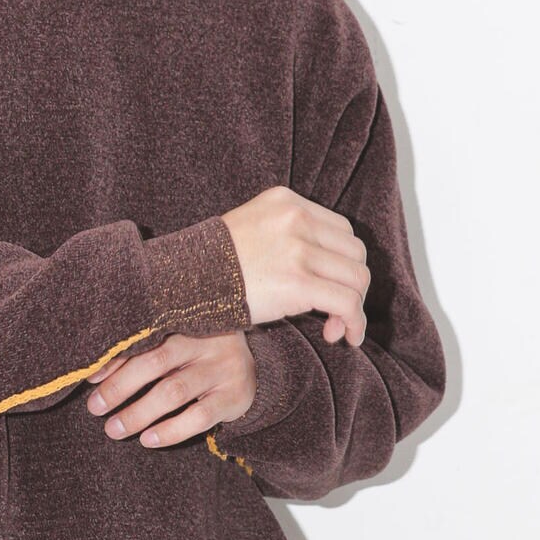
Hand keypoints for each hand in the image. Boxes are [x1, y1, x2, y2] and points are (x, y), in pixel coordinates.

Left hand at [83, 330, 256, 446]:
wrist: (256, 367)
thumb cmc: (198, 354)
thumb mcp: (174, 344)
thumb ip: (140, 352)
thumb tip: (94, 376)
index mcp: (183, 322)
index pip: (142, 338)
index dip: (114, 359)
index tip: (89, 379)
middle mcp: (203, 341)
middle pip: (155, 362)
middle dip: (120, 387)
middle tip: (95, 408)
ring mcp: (222, 368)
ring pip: (174, 391)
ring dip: (139, 413)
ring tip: (114, 429)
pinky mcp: (235, 396)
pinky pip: (199, 417)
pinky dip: (171, 431)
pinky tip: (148, 440)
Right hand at [221, 186, 369, 346]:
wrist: (182, 279)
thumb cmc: (210, 264)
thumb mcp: (250, 230)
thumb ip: (286, 235)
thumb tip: (323, 271)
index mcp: (286, 202)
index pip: (340, 230)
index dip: (343, 262)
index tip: (331, 286)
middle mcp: (296, 219)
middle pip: (355, 252)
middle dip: (352, 285)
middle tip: (335, 311)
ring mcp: (298, 249)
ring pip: (357, 278)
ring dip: (354, 307)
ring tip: (337, 327)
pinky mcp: (299, 281)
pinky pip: (347, 303)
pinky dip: (355, 323)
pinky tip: (346, 337)